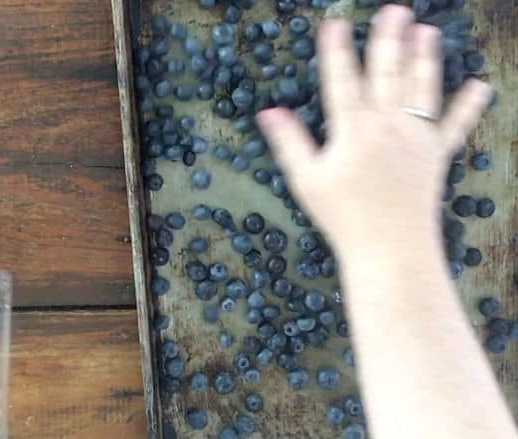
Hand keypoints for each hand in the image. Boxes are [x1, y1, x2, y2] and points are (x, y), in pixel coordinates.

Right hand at [257, 5, 491, 259]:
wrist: (389, 250)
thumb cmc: (343, 217)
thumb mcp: (307, 181)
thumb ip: (290, 142)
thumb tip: (269, 111)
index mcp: (354, 131)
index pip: (342, 80)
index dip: (337, 50)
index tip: (336, 23)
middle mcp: (388, 127)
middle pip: (387, 74)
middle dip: (389, 39)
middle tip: (395, 11)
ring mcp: (417, 139)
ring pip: (422, 90)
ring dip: (426, 58)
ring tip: (428, 31)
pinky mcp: (438, 157)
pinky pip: (455, 126)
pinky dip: (469, 106)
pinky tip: (479, 86)